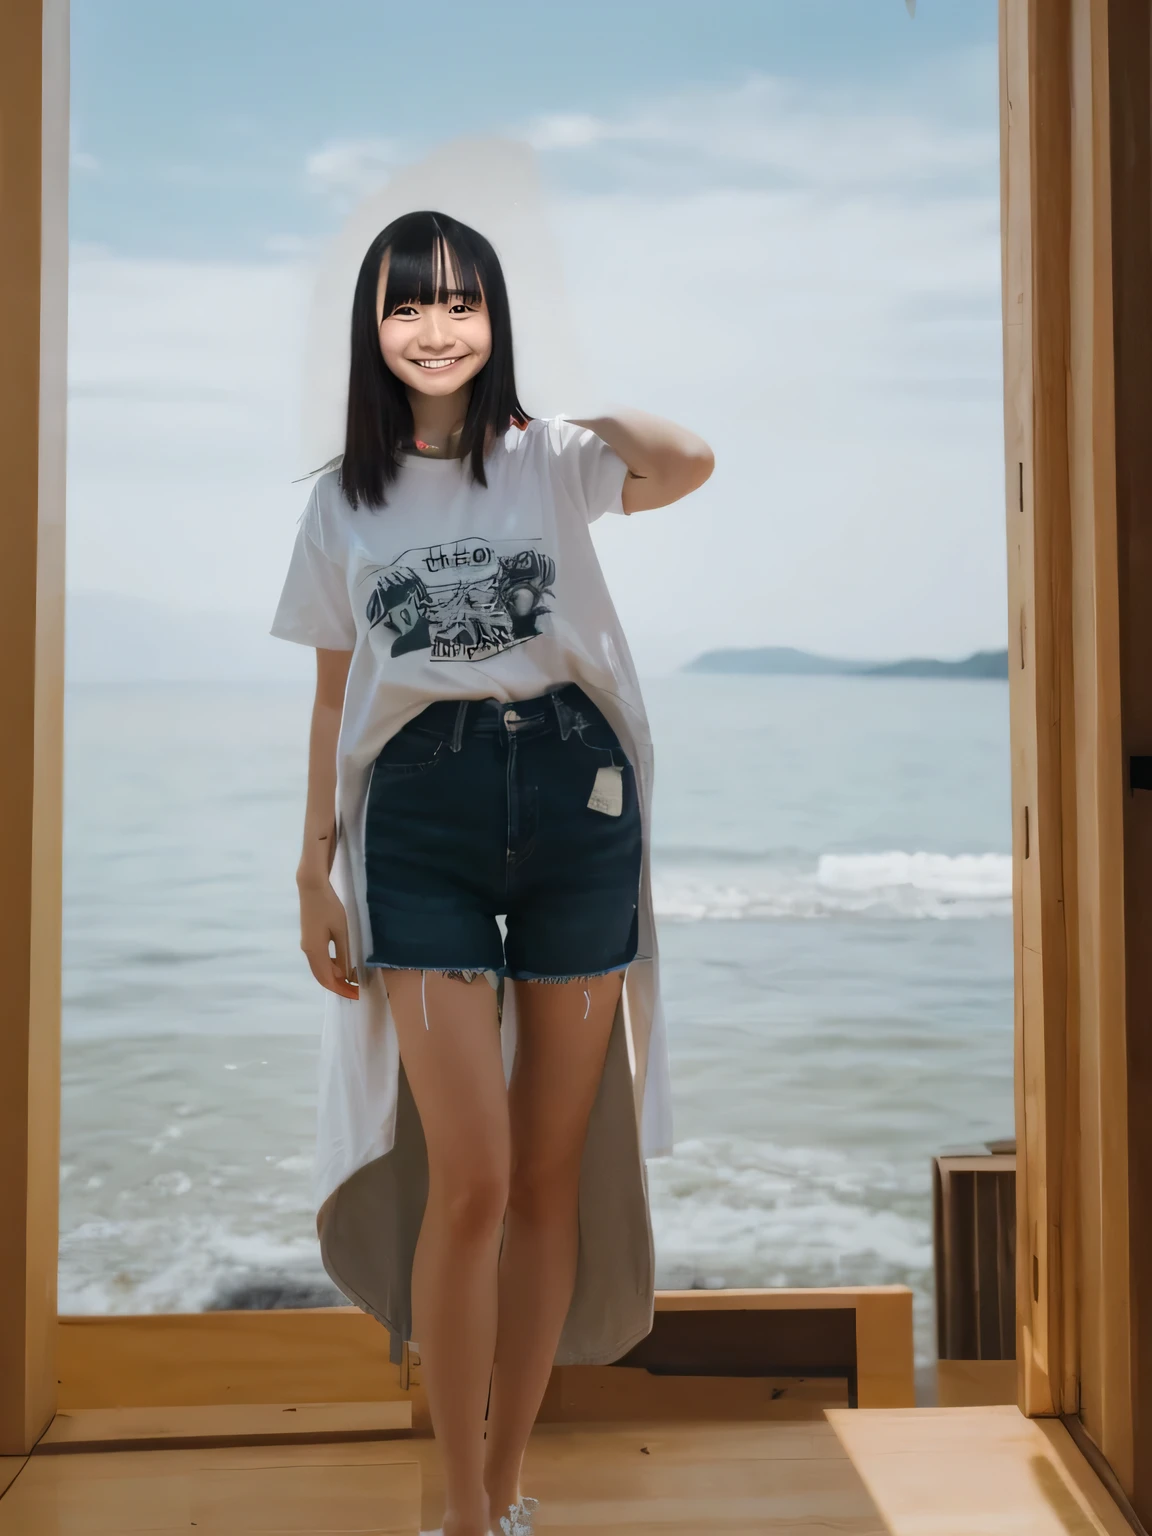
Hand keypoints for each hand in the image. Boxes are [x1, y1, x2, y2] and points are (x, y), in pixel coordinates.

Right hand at [298, 877, 359, 998]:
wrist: (312, 888)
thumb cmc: (329, 907)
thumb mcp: (341, 931)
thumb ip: (344, 953)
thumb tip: (347, 973)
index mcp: (315, 951)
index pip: (327, 978)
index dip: (341, 989)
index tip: (355, 994)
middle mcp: (308, 951)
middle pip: (321, 976)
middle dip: (337, 985)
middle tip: (354, 990)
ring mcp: (307, 944)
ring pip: (319, 968)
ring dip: (333, 976)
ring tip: (351, 979)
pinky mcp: (309, 938)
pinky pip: (318, 959)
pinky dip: (330, 965)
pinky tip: (341, 963)